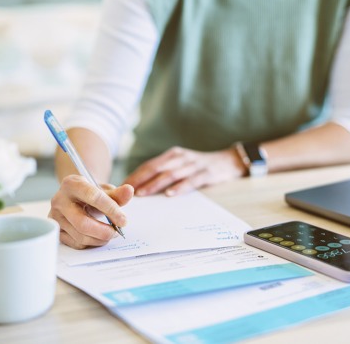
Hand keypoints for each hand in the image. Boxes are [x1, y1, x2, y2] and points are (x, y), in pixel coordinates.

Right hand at [49, 175, 133, 248]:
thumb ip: (118, 193)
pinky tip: (99, 237)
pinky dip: (91, 243)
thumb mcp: (105, 189)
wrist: (77, 196)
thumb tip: (129, 191)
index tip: (124, 220)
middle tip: (117, 232)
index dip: (111, 210)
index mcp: (71, 184)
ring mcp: (55, 217)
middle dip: (104, 231)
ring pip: (80, 236)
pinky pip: (75, 243)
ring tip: (110, 234)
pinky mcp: (56, 231)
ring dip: (99, 238)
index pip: (93, 197)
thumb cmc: (92, 192)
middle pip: (83, 222)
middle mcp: (59, 200)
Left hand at [124, 146, 246, 196]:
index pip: (149, 165)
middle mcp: (181, 157)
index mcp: (172, 155)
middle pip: (156, 168)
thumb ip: (165, 172)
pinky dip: (180, 187)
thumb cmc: (200, 166)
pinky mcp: (206, 173)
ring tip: (143, 194)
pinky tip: (170, 194)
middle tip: (126, 191)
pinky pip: (191, 181)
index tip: (121, 186)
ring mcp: (194, 164)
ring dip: (155, 184)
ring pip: (170, 174)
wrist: (228, 161)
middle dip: (140, 179)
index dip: (135, 175)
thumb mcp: (182, 164)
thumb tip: (142, 187)